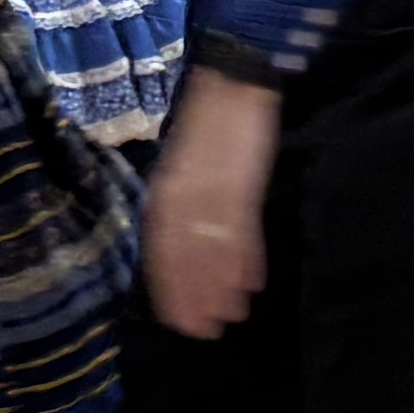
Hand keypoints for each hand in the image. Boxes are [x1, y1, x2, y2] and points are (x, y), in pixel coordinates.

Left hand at [144, 71, 275, 335]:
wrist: (232, 80)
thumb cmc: (210, 124)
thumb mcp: (186, 164)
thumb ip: (184, 201)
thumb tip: (188, 243)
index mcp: (165, 190)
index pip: (162, 250)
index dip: (171, 288)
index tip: (178, 321)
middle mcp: (183, 195)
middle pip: (184, 257)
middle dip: (193, 296)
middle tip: (203, 332)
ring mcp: (212, 190)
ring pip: (212, 250)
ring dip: (219, 287)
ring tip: (229, 318)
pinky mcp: (242, 183)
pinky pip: (241, 230)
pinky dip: (246, 259)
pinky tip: (252, 285)